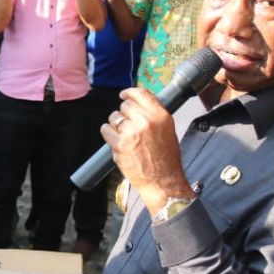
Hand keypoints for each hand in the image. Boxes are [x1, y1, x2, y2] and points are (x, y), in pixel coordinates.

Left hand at [103, 88, 193, 213]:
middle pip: (125, 106)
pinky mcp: (119, 144)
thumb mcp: (167, 130)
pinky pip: (106, 130)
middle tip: (127, 123)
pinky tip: (115, 140)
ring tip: (124, 135)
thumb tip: (138, 104)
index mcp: (160, 116)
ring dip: (115, 124)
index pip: (141, 93)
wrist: (163, 181)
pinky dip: (108, 133)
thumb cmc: (166, 158)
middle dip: (124, 113)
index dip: (129, 93)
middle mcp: (146, 121)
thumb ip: (153, 115)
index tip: (124, 95)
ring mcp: (131, 133)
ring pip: (114, 117)